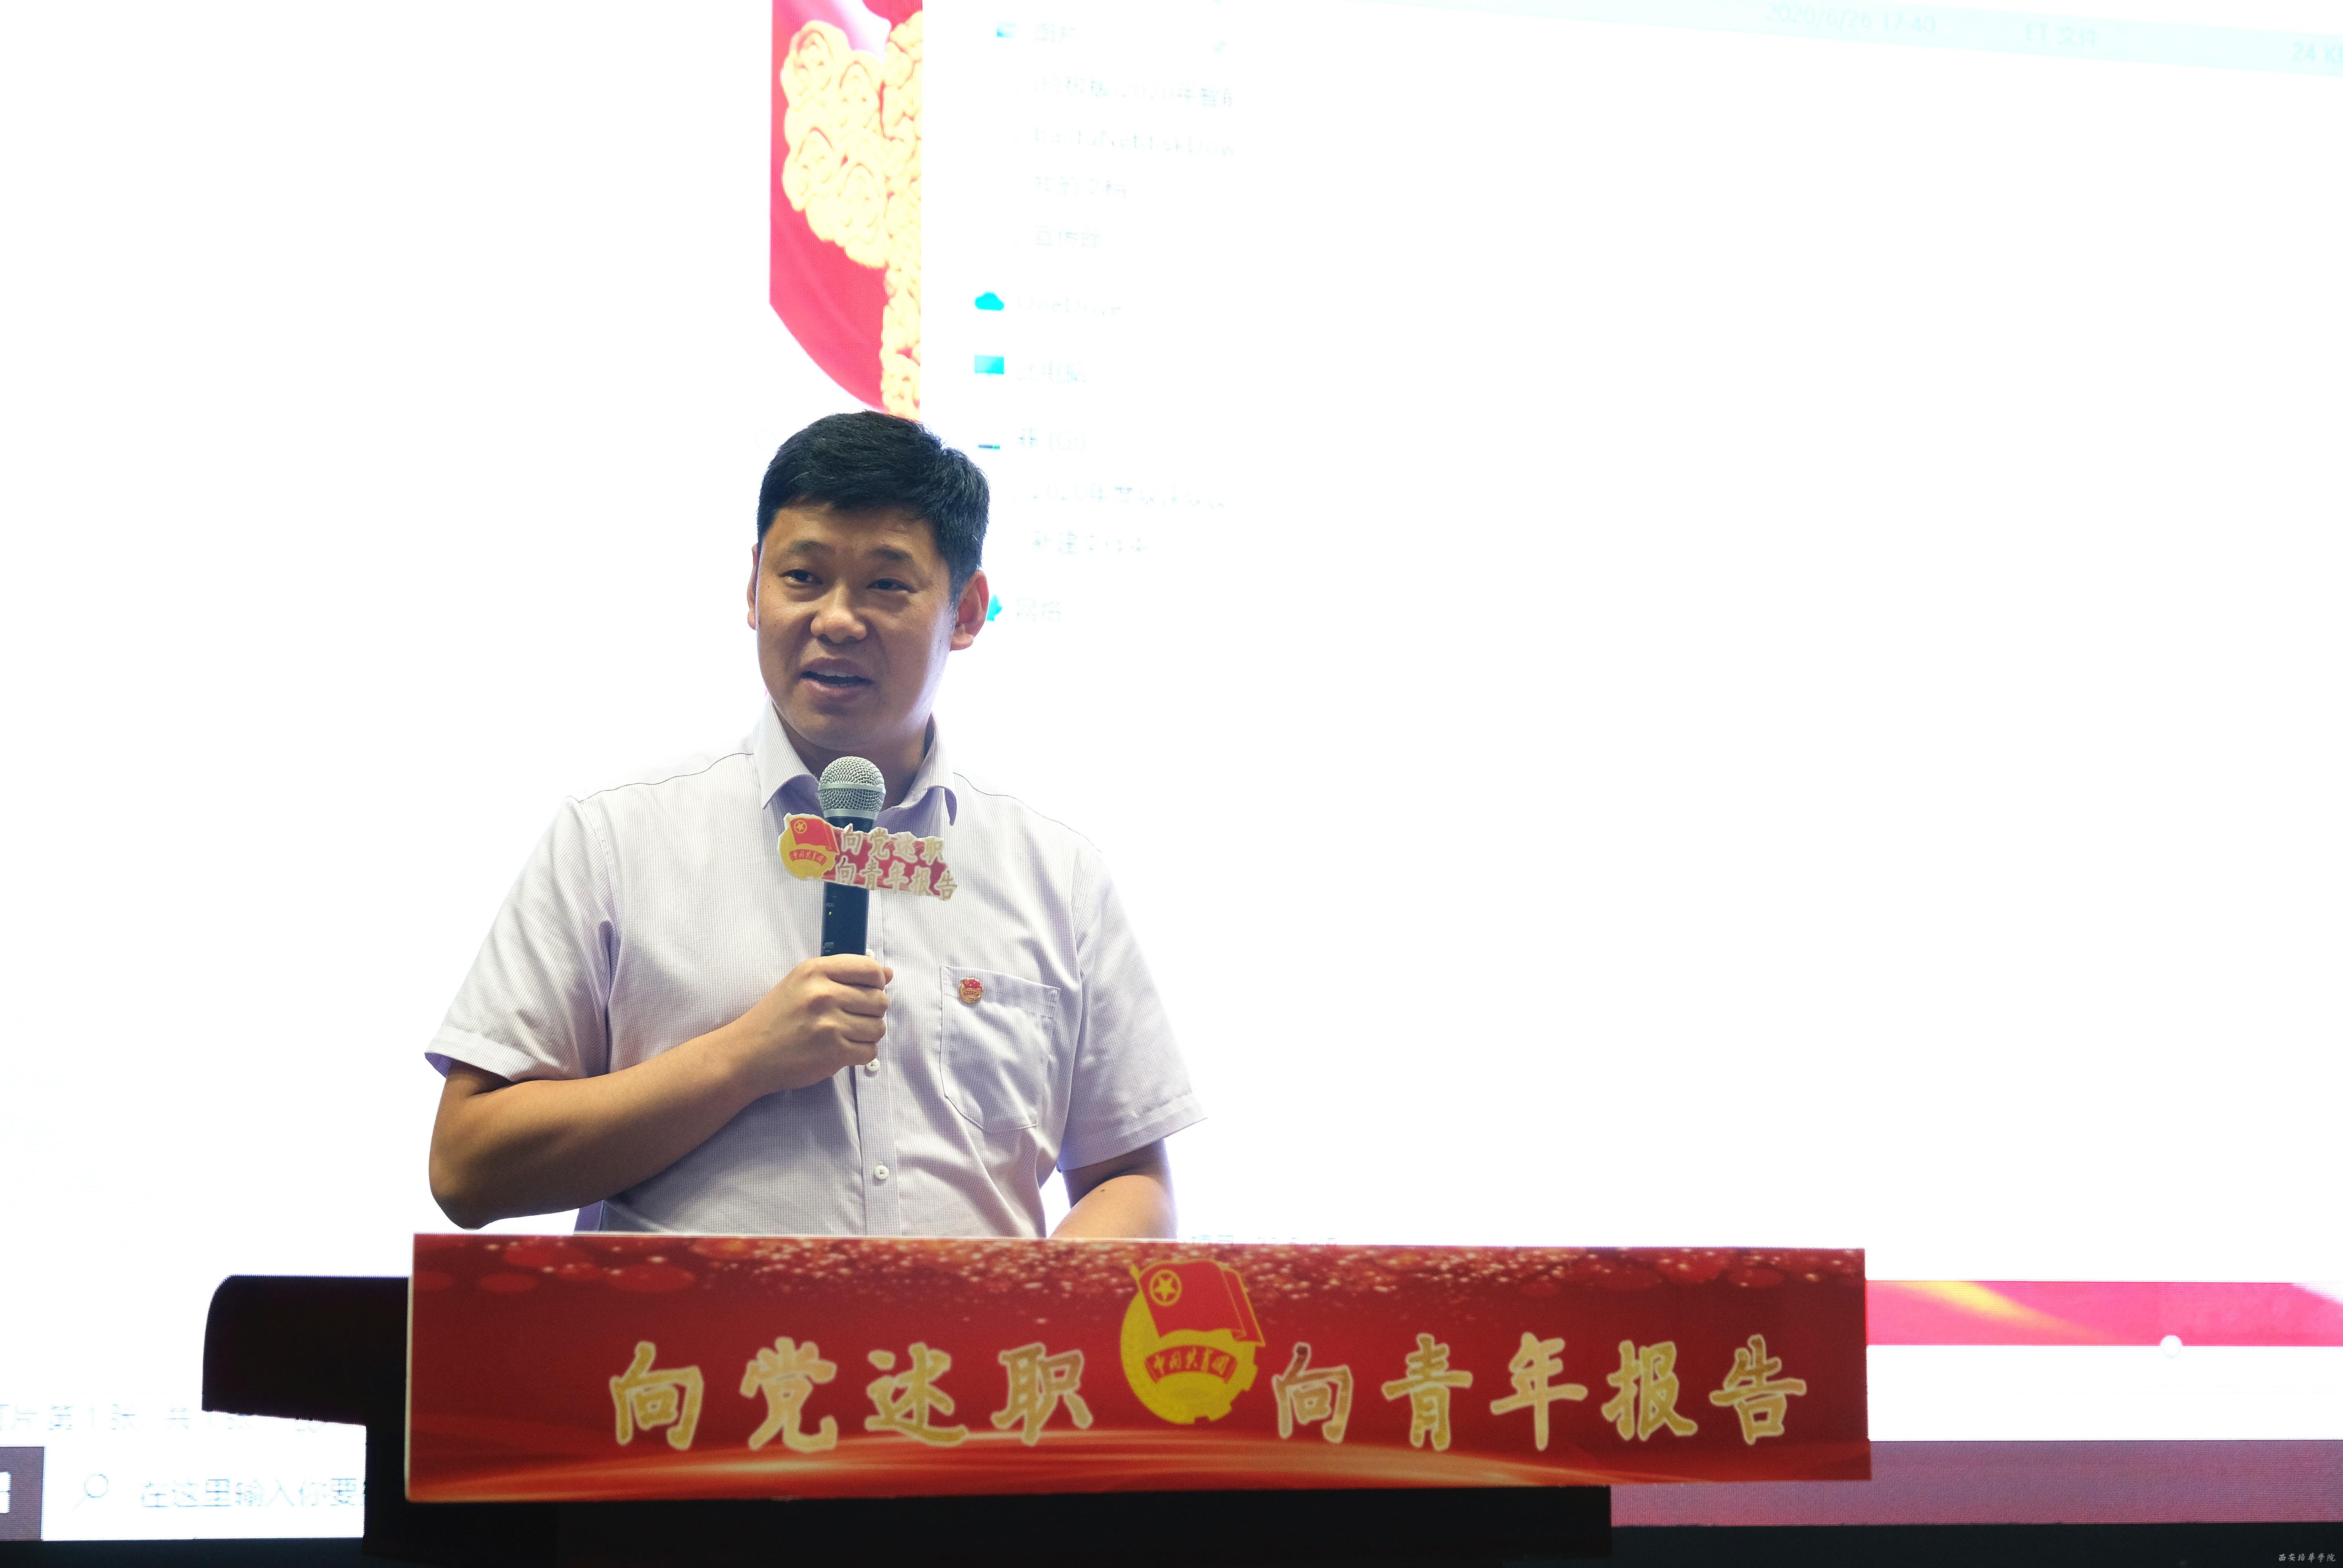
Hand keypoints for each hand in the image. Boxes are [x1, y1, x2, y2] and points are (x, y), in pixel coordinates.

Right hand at [721, 955, 893, 1096]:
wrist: (747, 1054)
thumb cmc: (775, 1018)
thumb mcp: (802, 983)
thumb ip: (844, 975)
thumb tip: (888, 973)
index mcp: (815, 971)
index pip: (870, 969)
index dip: (877, 982)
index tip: (868, 991)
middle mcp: (824, 994)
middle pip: (879, 1000)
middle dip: (872, 1011)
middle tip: (853, 1017)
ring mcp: (829, 1025)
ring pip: (878, 1027)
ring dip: (868, 1033)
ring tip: (847, 1034)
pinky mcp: (833, 1053)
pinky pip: (870, 1051)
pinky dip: (861, 1053)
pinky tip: (844, 1050)